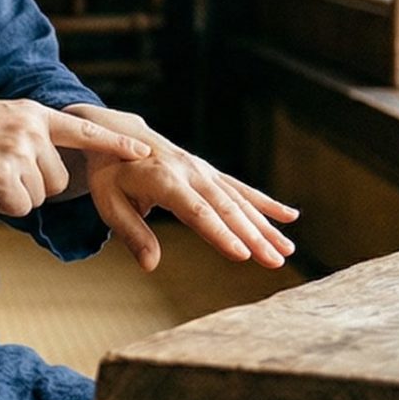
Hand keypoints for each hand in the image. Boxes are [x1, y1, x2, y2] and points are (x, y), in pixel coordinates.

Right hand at [0, 98, 149, 216]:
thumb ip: (29, 133)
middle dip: (35, 186)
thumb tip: (52, 164)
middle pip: (59, 179)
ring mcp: (18, 150)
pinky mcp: (4, 173)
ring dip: (16, 196)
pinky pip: (20, 207)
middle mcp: (32, 129)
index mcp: (33, 113)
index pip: (84, 128)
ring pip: (40, 196)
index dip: (115, 143)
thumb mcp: (0, 118)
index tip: (144, 152)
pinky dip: (3, 206)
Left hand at [65, 103, 300, 270]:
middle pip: (226, 208)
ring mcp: (203, 170)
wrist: (115, 133)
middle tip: (276, 261)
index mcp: (163, 179)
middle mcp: (189, 172)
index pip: (197, 212)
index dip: (220, 234)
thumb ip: (132, 233)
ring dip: (265, 225)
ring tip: (287, 249)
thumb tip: (150, 266)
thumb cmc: (109, 174)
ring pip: (240, 200)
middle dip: (254, 236)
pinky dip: (266, 202)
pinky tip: (289, 216)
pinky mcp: (210, 172)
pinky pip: (241, 188)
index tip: (242, 254)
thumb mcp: (109, 202)